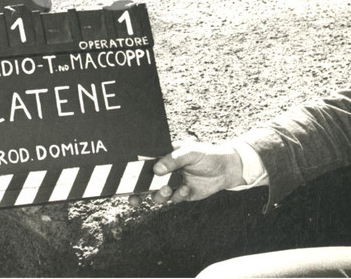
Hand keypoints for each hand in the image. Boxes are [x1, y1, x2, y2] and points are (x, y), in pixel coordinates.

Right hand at [128, 140, 244, 206]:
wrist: (227, 168)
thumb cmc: (206, 155)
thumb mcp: (189, 152)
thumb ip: (172, 160)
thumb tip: (155, 170)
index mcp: (161, 157)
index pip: (142, 164)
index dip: (131, 172)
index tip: (123, 179)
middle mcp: (164, 172)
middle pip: (144, 183)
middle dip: (136, 192)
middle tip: (133, 199)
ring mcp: (172, 183)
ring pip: (157, 194)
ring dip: (159, 195)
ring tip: (166, 189)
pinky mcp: (182, 194)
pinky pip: (174, 199)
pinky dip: (178, 195)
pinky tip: (186, 189)